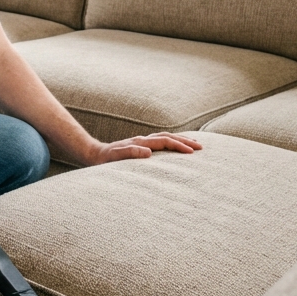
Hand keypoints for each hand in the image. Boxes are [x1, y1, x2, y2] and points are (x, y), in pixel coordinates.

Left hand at [80, 132, 202, 165]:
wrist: (95, 154)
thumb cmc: (105, 159)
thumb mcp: (115, 157)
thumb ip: (130, 153)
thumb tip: (149, 152)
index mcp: (140, 142)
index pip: (164, 141)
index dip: (179, 145)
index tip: (192, 152)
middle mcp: (143, 139)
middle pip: (168, 136)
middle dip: (185, 141)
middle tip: (201, 147)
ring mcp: (143, 141)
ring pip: (166, 137)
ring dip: (180, 139)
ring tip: (195, 144)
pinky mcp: (141, 145)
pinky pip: (161, 141)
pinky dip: (172, 141)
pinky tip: (176, 146)